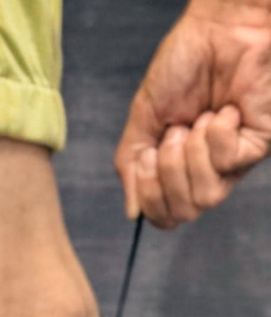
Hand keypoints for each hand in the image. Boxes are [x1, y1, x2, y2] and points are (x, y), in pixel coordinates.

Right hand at [115, 0, 270, 228]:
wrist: (218, 28)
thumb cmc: (183, 65)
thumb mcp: (143, 119)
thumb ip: (130, 165)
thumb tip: (131, 212)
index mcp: (178, 169)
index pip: (164, 216)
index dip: (149, 198)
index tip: (145, 158)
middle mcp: (207, 171)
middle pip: (184, 213)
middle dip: (167, 175)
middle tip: (171, 135)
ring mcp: (234, 161)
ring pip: (207, 197)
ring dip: (189, 156)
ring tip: (194, 121)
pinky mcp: (259, 144)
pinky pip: (227, 161)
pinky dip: (215, 134)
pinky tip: (222, 111)